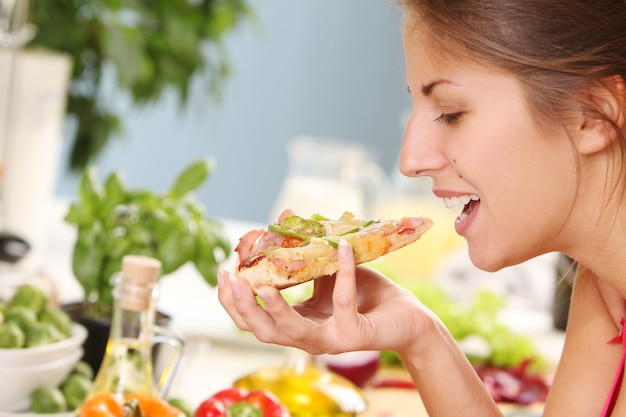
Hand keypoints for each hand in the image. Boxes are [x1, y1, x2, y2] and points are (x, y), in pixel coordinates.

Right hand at [217, 239, 436, 355]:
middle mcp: (308, 337)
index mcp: (297, 322)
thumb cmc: (368, 295)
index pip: (254, 321)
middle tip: (230, 280)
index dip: (234, 302)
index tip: (223, 273)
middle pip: (263, 332)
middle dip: (242, 308)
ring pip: (292, 332)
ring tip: (264, 286)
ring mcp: (330, 339)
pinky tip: (339, 248)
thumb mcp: (328, 269)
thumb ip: (304, 250)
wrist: (408, 316)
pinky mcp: (355, 335)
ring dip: (275, 309)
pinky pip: (342, 303)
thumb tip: (284, 213)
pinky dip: (342, 273)